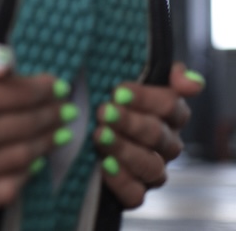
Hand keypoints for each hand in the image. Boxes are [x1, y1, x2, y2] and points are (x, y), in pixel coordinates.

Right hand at [0, 38, 68, 218]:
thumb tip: (8, 60)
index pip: (18, 94)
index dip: (41, 90)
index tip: (52, 86)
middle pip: (23, 128)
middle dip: (46, 117)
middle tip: (59, 112)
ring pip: (17, 161)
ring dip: (39, 147)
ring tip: (48, 135)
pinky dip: (18, 180)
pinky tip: (24, 166)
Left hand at [93, 62, 204, 207]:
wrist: (79, 133)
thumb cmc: (107, 100)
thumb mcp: (126, 81)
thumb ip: (164, 74)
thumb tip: (189, 81)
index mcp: (168, 116)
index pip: (171, 107)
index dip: (146, 99)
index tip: (118, 91)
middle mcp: (165, 145)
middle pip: (158, 135)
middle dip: (130, 122)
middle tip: (104, 112)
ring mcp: (152, 170)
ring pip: (150, 166)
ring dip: (124, 149)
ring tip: (99, 135)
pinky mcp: (134, 192)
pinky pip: (135, 194)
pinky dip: (120, 180)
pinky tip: (102, 164)